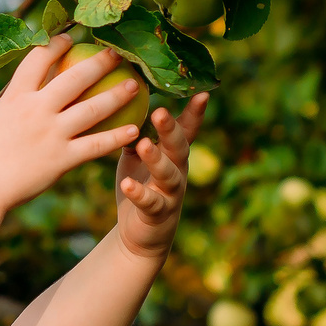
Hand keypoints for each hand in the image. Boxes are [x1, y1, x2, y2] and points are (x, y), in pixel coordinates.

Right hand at [0, 37, 147, 212]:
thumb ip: (14, 104)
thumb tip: (28, 90)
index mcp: (15, 96)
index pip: (38, 59)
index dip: (57, 44)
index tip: (70, 38)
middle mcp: (36, 109)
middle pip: (76, 77)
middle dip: (101, 61)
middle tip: (118, 53)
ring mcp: (51, 133)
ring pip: (93, 108)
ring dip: (118, 95)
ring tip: (135, 86)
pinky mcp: (62, 159)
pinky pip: (96, 145)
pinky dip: (117, 137)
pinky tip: (133, 131)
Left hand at [114, 93, 206, 257]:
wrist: (140, 233)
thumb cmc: (140, 185)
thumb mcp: (136, 157)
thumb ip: (135, 133)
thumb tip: (122, 98)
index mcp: (173, 155)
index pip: (187, 130)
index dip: (195, 113)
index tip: (203, 92)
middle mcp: (177, 172)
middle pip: (179, 147)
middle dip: (171, 130)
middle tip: (160, 112)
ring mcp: (170, 194)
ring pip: (168, 174)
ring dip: (156, 159)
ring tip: (143, 145)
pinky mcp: (158, 214)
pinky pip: (150, 202)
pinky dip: (139, 193)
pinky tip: (127, 183)